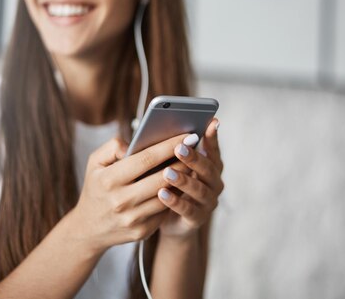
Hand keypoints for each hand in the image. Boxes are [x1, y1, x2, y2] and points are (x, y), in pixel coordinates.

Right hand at [69, 134, 190, 253]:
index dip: (169, 146)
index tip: (187, 135)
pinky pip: (164, 211)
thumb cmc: (96, 188)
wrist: (88, 229)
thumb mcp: (95, 163)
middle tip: (196, 148)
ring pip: (167, 196)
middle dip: (183, 161)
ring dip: (183, 179)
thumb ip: (113, 146)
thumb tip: (136, 142)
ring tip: (192, 164)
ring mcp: (133, 219)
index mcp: (110, 180)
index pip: (146, 159)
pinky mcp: (142, 231)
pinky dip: (175, 197)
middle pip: (162, 178)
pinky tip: (182, 184)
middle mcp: (121, 201)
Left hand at [157, 118, 223, 238]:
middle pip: (208, 169)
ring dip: (184, 180)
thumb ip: (159, 152)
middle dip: (194, 158)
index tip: (210, 123)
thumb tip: (130, 138)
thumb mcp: (167, 166)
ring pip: (199, 190)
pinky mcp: (197, 219)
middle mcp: (214, 182)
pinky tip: (162, 194)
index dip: (212, 137)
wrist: (169, 221)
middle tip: (178, 148)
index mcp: (210, 165)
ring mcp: (208, 201)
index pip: (213, 149)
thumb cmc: (168, 185)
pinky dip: (176, 201)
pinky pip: (188, 210)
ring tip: (167, 172)